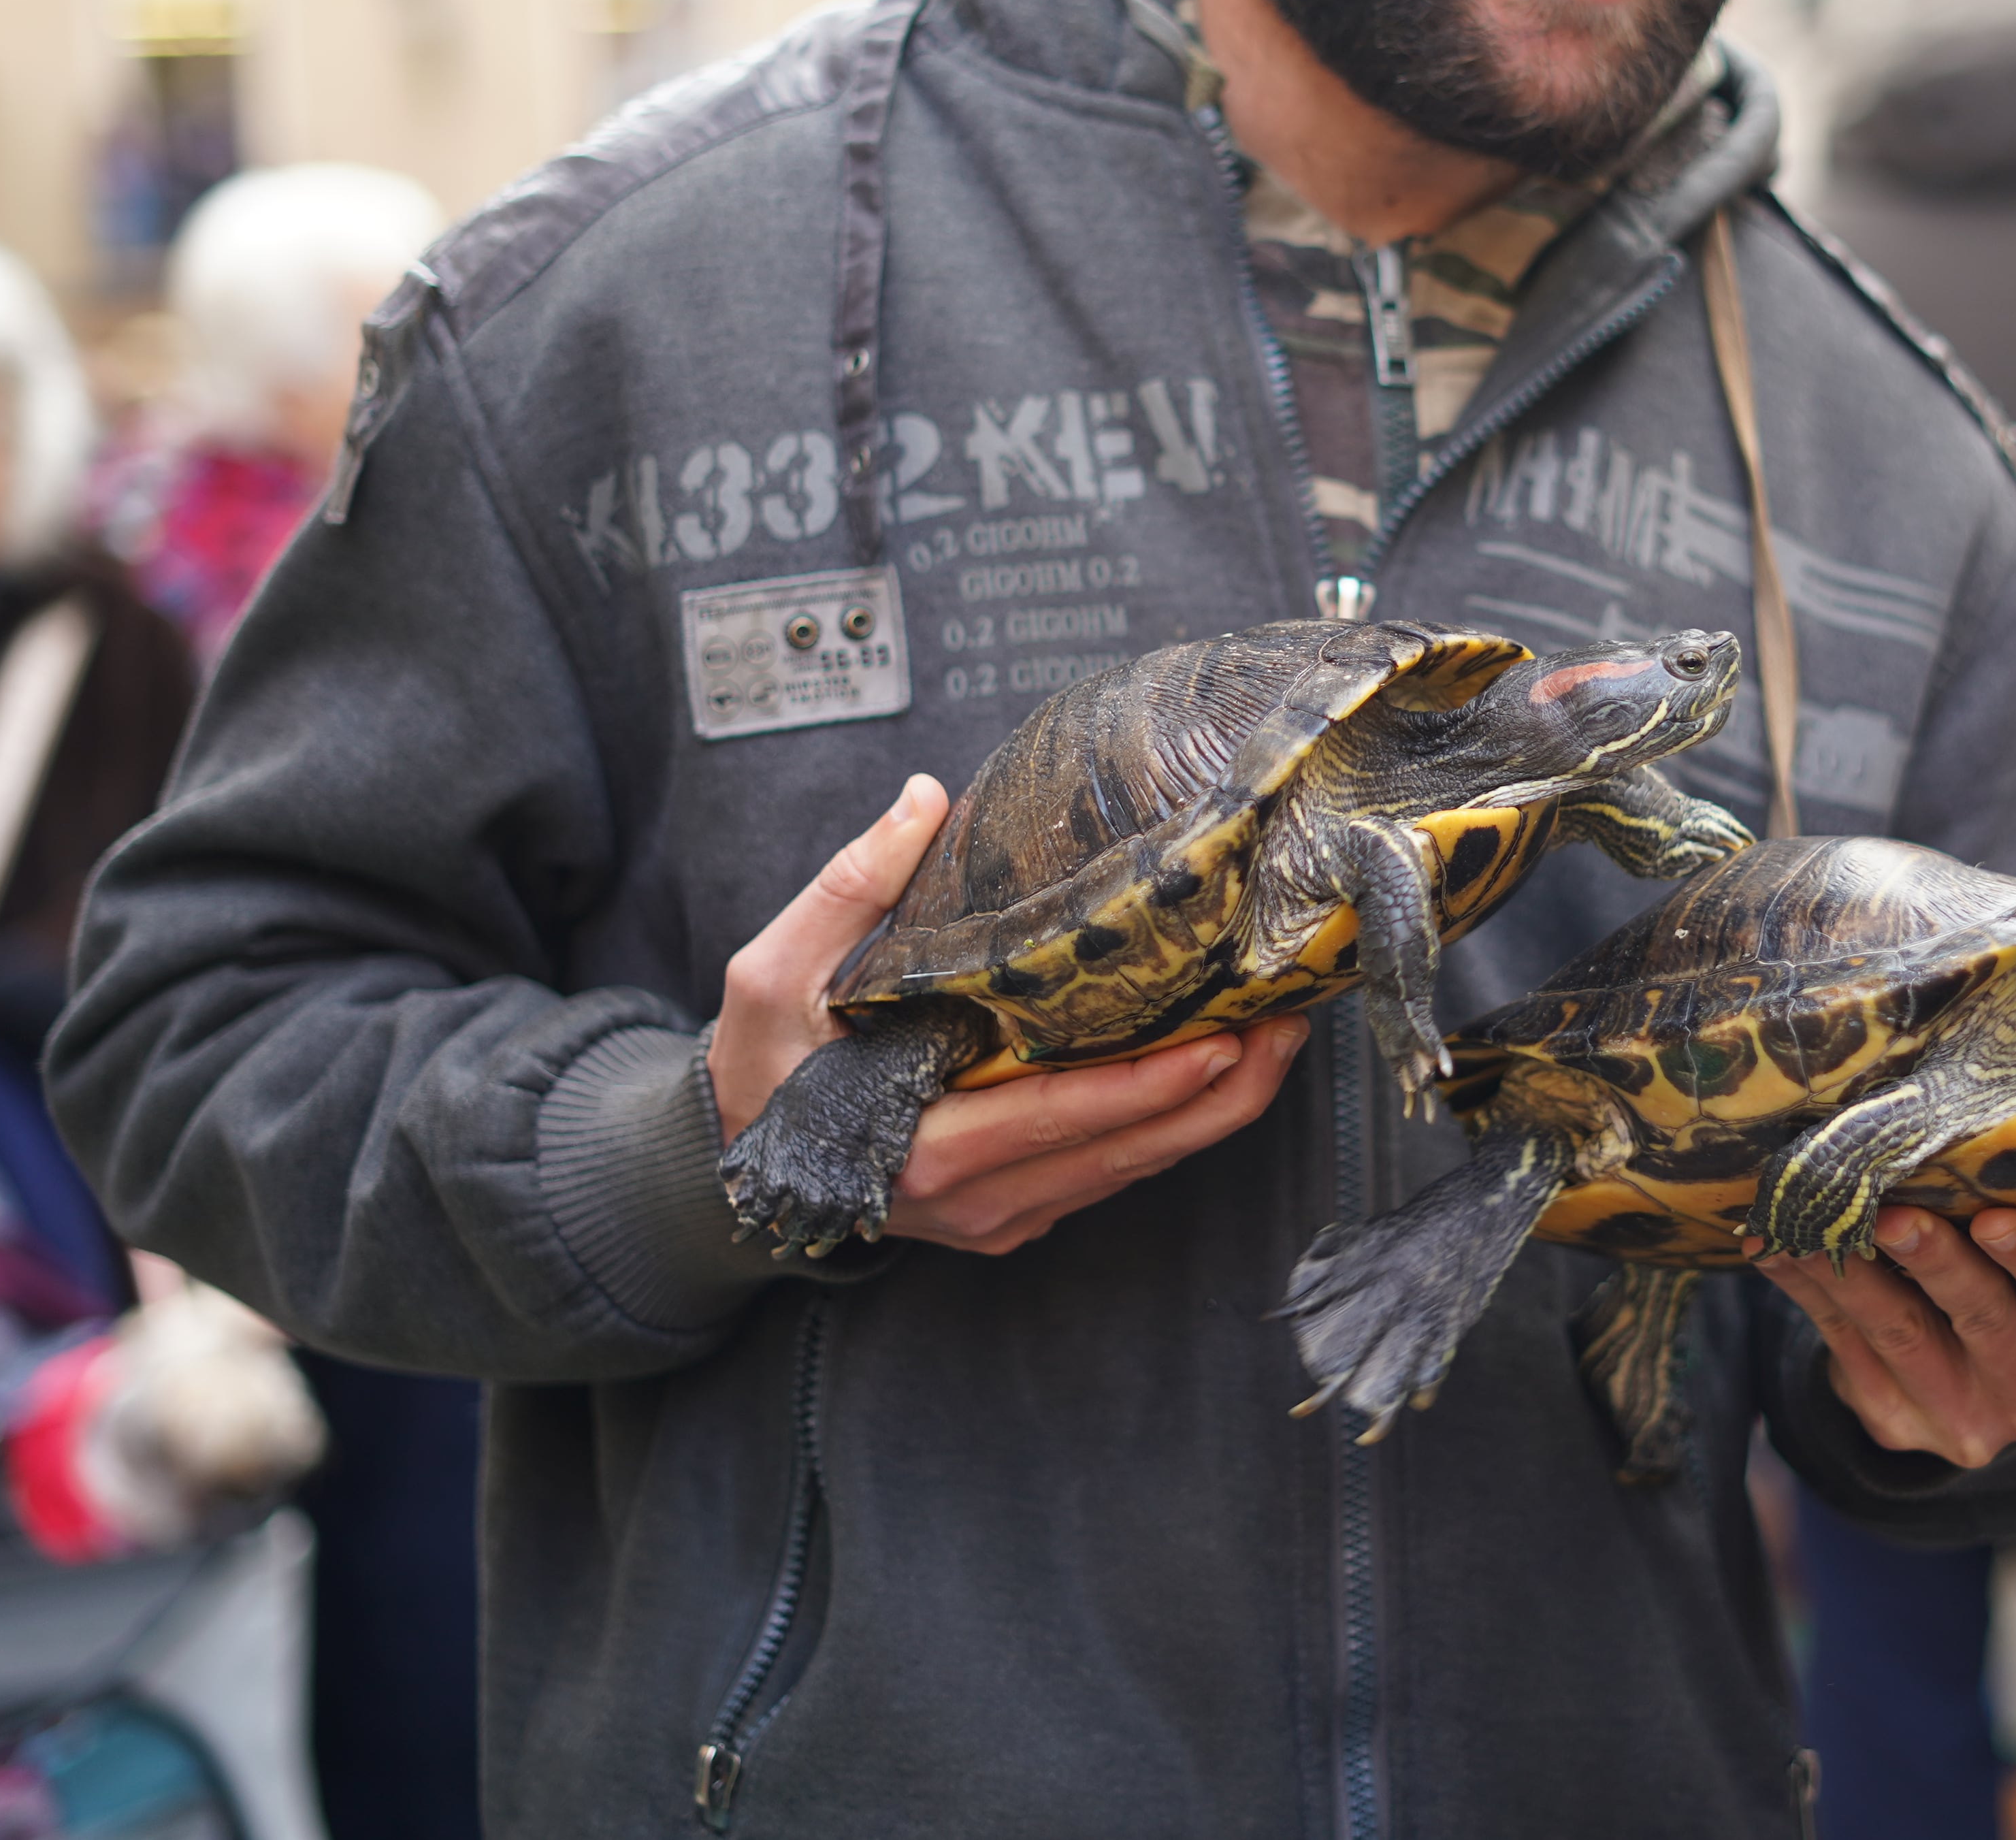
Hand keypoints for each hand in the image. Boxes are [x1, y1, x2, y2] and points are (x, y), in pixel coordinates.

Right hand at [709, 773, 1308, 1256]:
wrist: (726, 1164)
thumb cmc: (758, 1066)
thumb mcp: (774, 974)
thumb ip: (851, 889)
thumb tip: (923, 801)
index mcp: (923, 1148)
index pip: (1057, 1119)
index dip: (1147, 1087)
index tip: (1222, 1040)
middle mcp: (977, 1200)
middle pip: (1125, 1155)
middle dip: (1220, 1094)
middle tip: (1289, 1023)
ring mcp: (1004, 1215)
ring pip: (1133, 1170)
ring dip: (1213, 1108)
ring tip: (1279, 1034)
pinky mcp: (1020, 1211)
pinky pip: (1112, 1172)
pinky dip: (1173, 1124)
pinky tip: (1221, 1065)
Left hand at [1747, 1206, 2015, 1466]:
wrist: (1983, 1388)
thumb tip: (1991, 1130)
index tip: (1992, 1216)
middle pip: (1983, 1317)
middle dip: (1934, 1260)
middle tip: (1891, 1214)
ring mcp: (1965, 1418)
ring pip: (1902, 1333)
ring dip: (1852, 1270)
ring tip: (1810, 1221)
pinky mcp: (1898, 1423)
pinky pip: (1845, 1349)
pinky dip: (1807, 1292)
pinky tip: (1772, 1249)